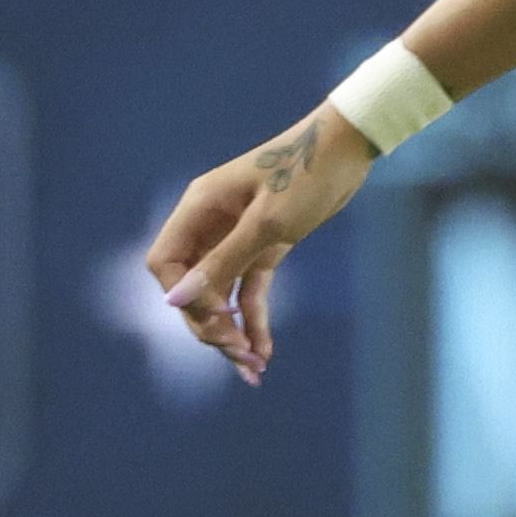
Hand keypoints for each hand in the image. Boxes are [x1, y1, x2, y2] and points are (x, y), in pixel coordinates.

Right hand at [142, 105, 370, 383]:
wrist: (350, 148)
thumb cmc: (306, 173)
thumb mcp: (266, 223)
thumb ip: (222, 263)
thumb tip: (175, 301)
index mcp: (199, 209)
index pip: (165, 263)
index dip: (183, 296)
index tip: (216, 317)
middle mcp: (211, 224)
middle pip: (191, 286)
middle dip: (210, 323)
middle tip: (239, 354)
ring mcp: (237, 237)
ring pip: (221, 294)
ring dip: (232, 331)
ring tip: (253, 368)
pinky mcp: (266, 247)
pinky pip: (249, 290)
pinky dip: (254, 320)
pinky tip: (264, 352)